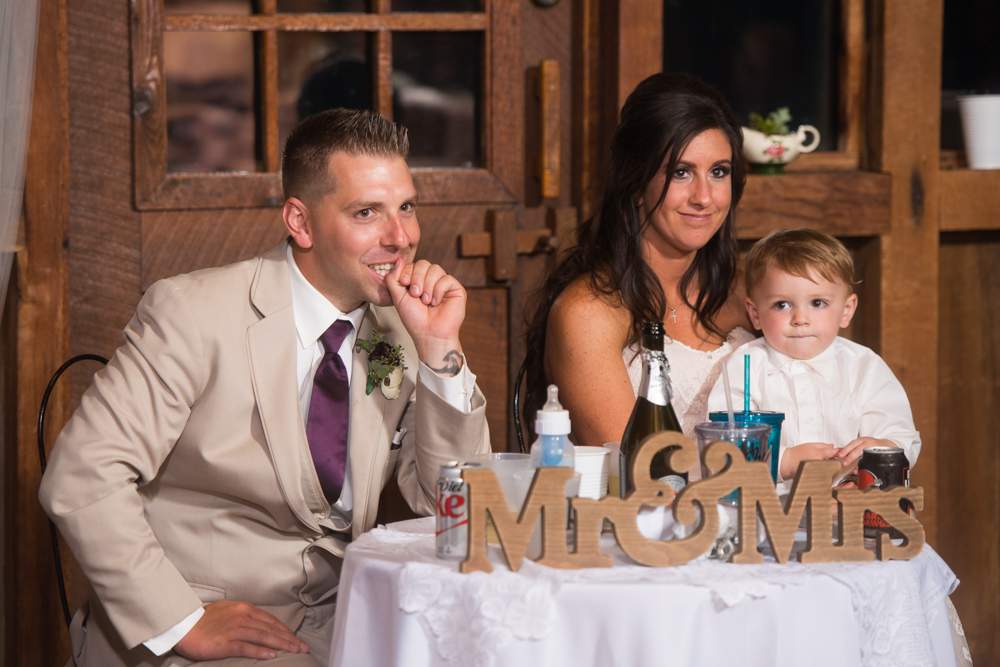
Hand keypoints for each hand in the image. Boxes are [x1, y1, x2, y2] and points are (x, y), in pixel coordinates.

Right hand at [173, 601, 308, 660]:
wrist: (182, 625)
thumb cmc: (203, 620)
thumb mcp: (228, 611)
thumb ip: (243, 615)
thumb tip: (258, 623)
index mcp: (244, 608)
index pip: (270, 620)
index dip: (285, 630)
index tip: (296, 638)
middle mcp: (242, 616)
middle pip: (271, 628)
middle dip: (289, 638)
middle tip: (303, 647)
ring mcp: (234, 629)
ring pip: (263, 636)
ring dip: (281, 644)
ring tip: (294, 650)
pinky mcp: (225, 642)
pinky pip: (246, 647)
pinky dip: (260, 651)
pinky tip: (272, 655)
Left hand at [385, 259, 465, 372]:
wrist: (428, 333)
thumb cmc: (414, 318)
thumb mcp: (397, 297)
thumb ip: (393, 278)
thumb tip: (399, 260)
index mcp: (417, 280)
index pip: (413, 264)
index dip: (407, 271)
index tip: (405, 284)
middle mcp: (431, 280)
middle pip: (424, 263)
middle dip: (417, 278)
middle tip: (415, 294)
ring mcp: (443, 283)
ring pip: (435, 269)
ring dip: (427, 285)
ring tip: (426, 301)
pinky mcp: (456, 288)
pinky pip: (447, 278)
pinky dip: (438, 290)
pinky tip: (436, 302)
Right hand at [779, 441, 836, 479]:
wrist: (788, 463)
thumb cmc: (796, 454)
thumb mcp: (810, 445)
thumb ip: (823, 445)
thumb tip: (832, 446)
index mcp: (818, 454)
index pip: (834, 452)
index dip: (841, 451)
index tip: (844, 451)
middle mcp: (820, 463)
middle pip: (835, 462)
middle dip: (837, 459)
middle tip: (836, 457)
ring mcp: (818, 471)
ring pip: (831, 468)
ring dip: (832, 465)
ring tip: (827, 462)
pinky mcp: (817, 476)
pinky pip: (825, 473)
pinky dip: (827, 470)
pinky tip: (823, 467)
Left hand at [835, 437, 895, 470]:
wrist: (887, 445)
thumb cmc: (872, 445)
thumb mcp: (862, 444)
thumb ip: (852, 448)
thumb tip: (839, 453)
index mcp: (862, 440)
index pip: (852, 444)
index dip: (845, 450)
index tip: (839, 456)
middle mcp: (868, 443)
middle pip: (858, 450)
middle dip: (850, 457)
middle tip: (844, 464)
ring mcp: (875, 448)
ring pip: (866, 455)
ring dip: (859, 464)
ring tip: (854, 471)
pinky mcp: (880, 454)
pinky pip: (873, 460)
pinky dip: (868, 465)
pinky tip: (864, 470)